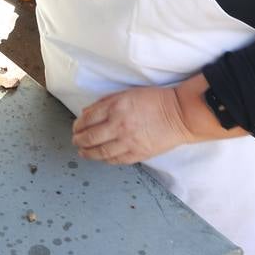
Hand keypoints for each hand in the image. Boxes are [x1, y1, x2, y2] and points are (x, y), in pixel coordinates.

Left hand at [72, 85, 194, 164]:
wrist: (179, 115)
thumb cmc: (155, 100)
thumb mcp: (127, 94)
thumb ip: (105, 102)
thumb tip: (87, 113)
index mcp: (115, 107)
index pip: (87, 119)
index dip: (78, 125)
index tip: (76, 127)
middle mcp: (119, 125)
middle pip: (90, 137)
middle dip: (79, 140)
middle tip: (75, 141)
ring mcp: (128, 142)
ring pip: (100, 152)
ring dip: (88, 153)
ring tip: (82, 152)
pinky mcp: (138, 154)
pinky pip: (116, 160)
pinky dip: (105, 160)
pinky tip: (101, 158)